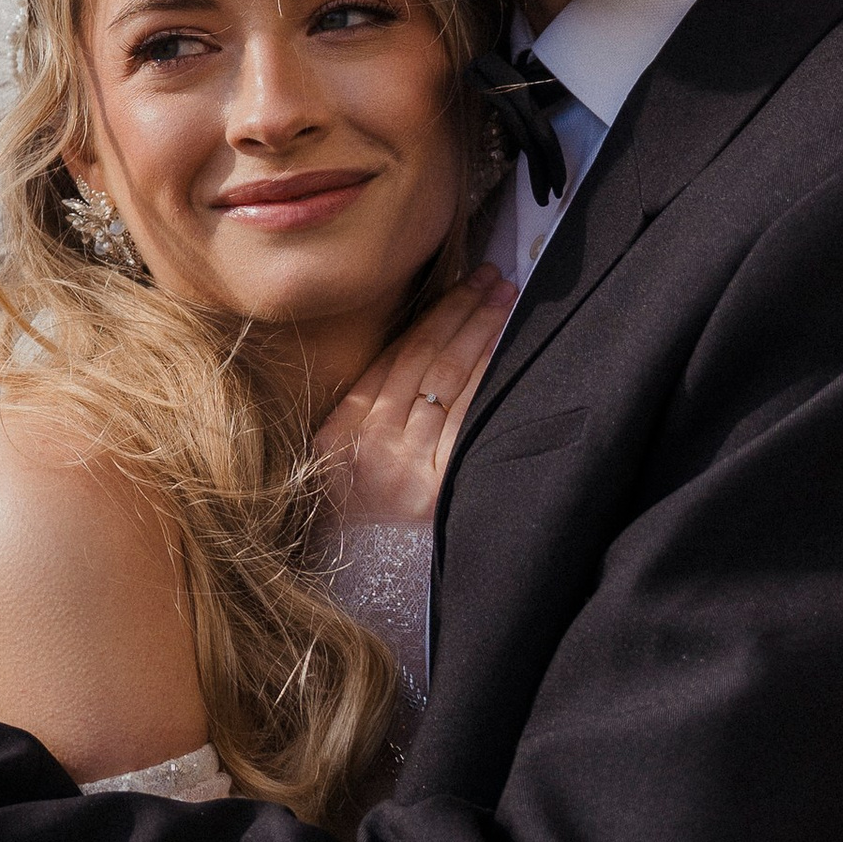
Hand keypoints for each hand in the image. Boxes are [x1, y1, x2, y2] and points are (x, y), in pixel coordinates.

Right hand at [316, 268, 510, 529]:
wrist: (342, 564)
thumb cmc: (347, 504)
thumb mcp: (337, 450)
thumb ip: (368, 400)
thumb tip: (427, 334)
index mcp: (342, 427)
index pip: (396, 356)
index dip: (434, 314)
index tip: (465, 282)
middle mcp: (374, 442)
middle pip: (425, 360)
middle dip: (463, 312)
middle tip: (496, 277)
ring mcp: (408, 466)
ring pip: (447, 383)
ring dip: (480, 336)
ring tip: (505, 300)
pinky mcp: (438, 490)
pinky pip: (465, 423)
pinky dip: (484, 382)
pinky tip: (501, 353)